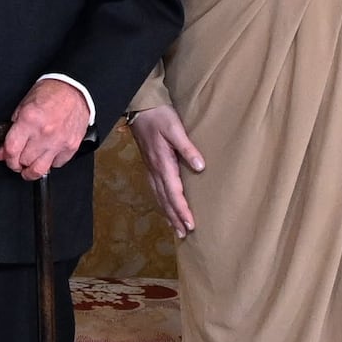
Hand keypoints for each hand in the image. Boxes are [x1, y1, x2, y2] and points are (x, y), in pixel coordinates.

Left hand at [0, 79, 93, 179]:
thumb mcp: (23, 105)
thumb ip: (12, 129)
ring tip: (27, 167)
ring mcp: (59, 142)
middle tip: (15, 159)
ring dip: (30, 171)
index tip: (1, 157)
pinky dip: (50, 164)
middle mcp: (44, 133)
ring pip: (40, 170)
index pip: (11, 150)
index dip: (4, 157)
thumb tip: (2, 148)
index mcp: (29, 120)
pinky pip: (57, 165)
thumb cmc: (50, 93)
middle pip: (24, 161)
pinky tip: (46, 156)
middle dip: (16, 163)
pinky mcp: (71, 146)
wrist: (74, 89)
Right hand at [130, 103, 204, 236]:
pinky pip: (155, 189)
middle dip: (174, 218)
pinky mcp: (150, 165)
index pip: (174, 193)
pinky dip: (161, 202)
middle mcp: (155, 170)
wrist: (140, 108)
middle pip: (165, 199)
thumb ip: (187, 148)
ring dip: (168, 213)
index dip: (182, 210)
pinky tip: (165, 207)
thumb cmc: (159, 117)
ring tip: (176, 229)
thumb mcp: (175, 129)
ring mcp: (151, 168)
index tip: (190, 224)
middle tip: (184, 234)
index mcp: (162, 163)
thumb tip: (200, 167)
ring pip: (159, 196)